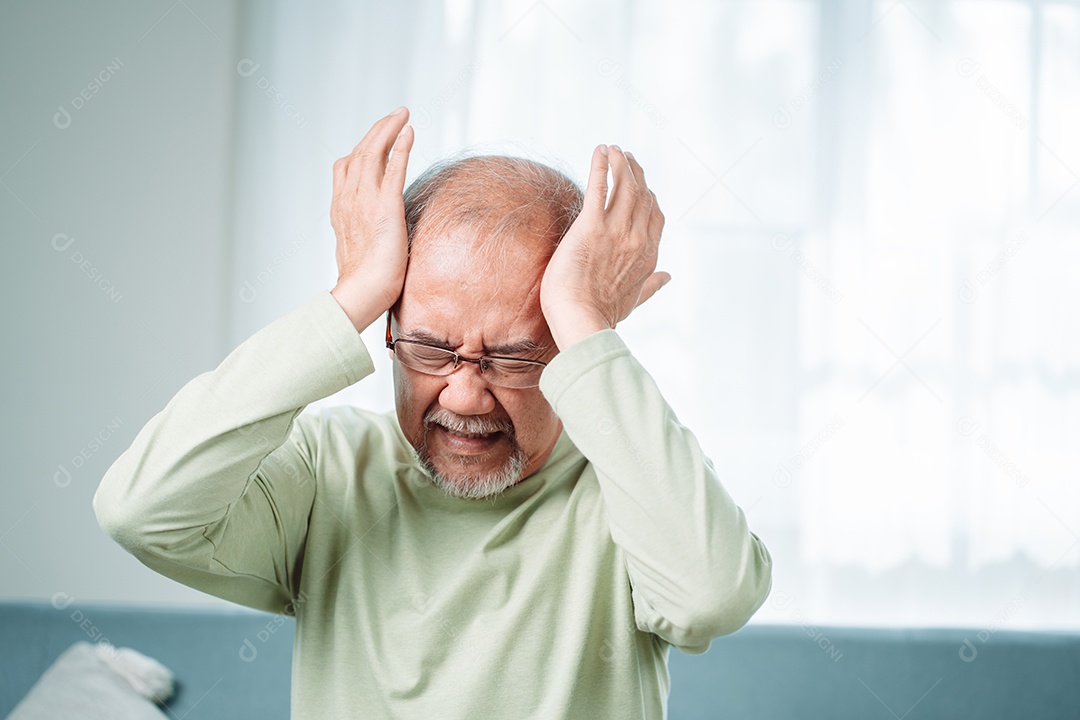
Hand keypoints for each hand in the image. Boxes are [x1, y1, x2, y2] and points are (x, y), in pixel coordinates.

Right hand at [329, 107, 414, 332]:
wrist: (362, 293)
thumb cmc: (364, 283)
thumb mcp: (358, 252)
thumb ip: (362, 237)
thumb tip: (372, 238)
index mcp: (341, 209)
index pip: (346, 168)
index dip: (361, 149)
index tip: (376, 139)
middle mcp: (349, 199)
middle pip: (359, 153)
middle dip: (377, 131)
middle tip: (395, 115)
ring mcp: (365, 201)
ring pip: (374, 153)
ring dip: (388, 130)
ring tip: (402, 114)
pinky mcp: (386, 207)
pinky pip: (393, 169)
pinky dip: (401, 147)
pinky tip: (409, 132)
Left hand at [540, 144, 668, 349]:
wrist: (581, 321)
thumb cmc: (602, 314)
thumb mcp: (634, 300)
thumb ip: (652, 285)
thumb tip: (668, 277)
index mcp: (648, 256)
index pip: (655, 216)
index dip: (649, 195)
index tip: (641, 183)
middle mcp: (636, 239)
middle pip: (642, 196)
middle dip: (636, 172)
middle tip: (626, 156)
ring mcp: (616, 231)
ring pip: (625, 187)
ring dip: (621, 164)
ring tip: (614, 149)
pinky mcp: (590, 227)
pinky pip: (599, 188)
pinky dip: (601, 166)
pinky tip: (600, 150)